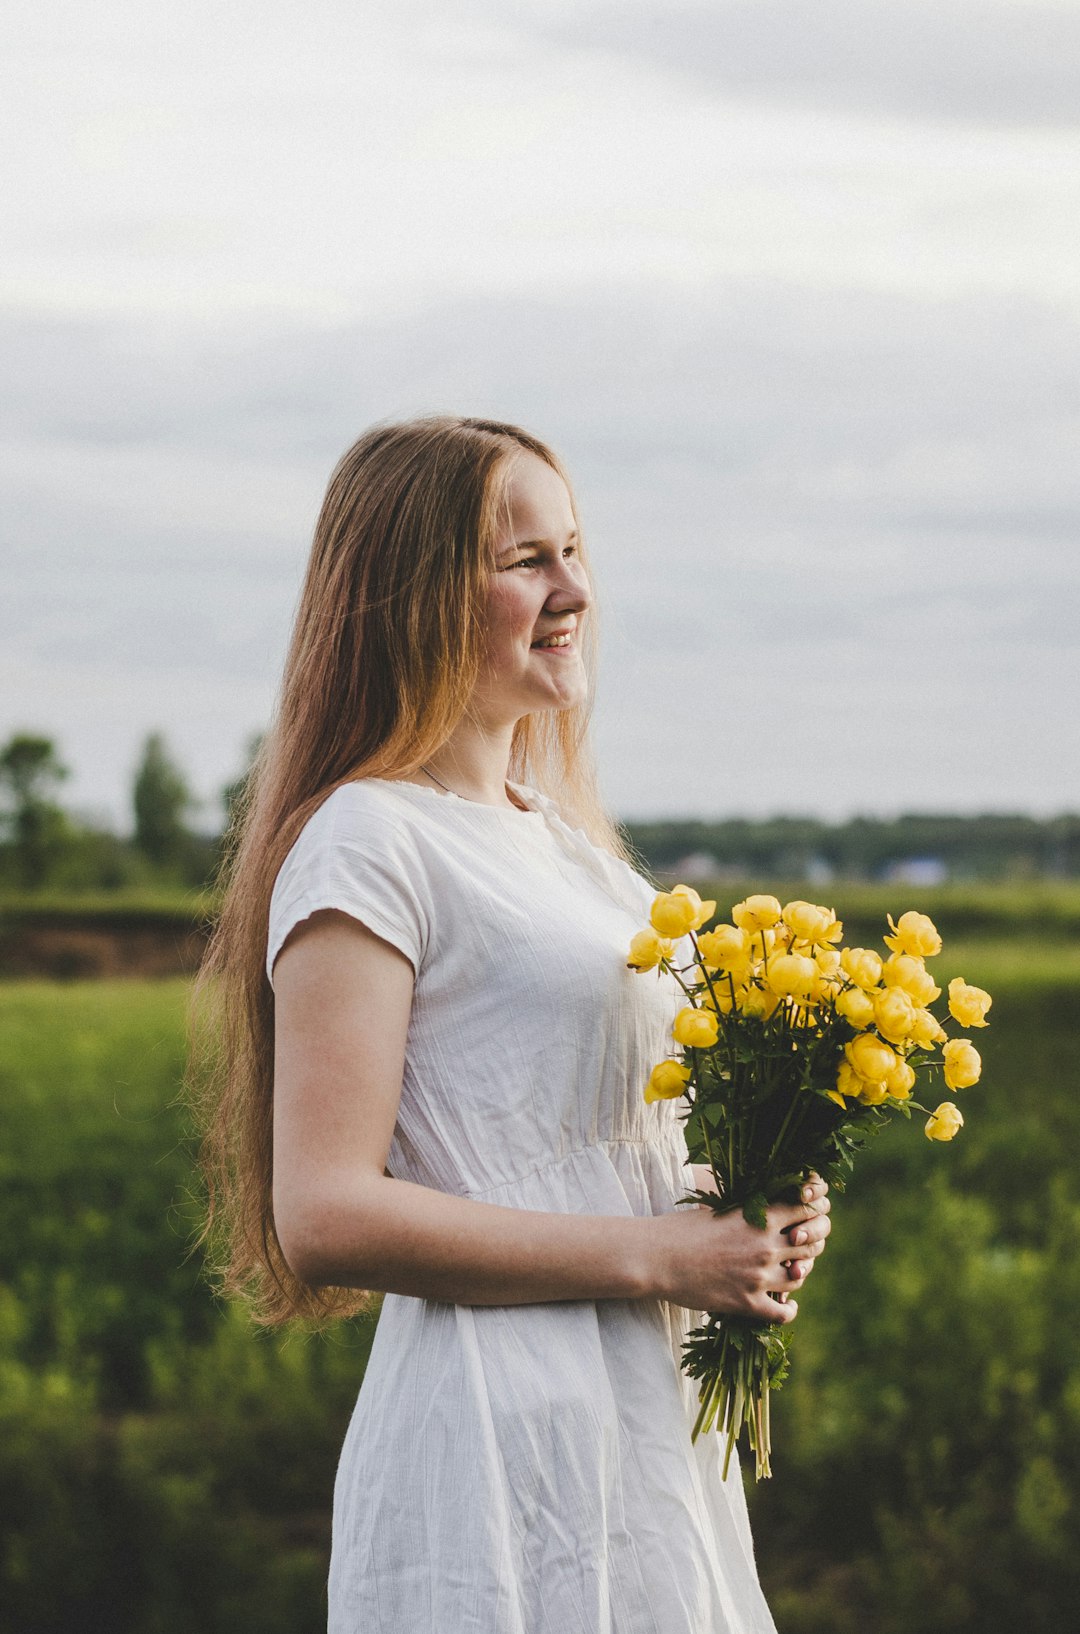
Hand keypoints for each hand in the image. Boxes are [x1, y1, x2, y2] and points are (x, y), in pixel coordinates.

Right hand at [648, 1177, 830, 1324]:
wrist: (657, 1257)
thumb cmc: (683, 1227)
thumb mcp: (722, 1208)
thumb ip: (751, 1208)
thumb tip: (772, 1204)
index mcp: (760, 1215)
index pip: (808, 1209)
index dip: (814, 1211)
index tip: (809, 1216)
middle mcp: (766, 1245)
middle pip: (811, 1244)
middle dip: (810, 1244)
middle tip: (802, 1246)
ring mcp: (758, 1276)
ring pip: (799, 1277)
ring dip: (797, 1274)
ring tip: (790, 1272)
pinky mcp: (747, 1302)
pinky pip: (783, 1313)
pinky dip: (789, 1310)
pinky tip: (786, 1306)